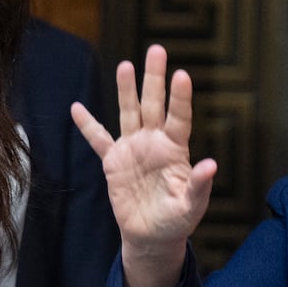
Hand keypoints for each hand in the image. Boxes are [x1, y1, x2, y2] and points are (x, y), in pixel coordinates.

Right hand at [71, 43, 215, 286]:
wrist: (151, 236)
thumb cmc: (177, 221)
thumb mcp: (191, 207)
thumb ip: (199, 186)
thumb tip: (211, 165)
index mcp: (175, 150)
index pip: (179, 118)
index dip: (180, 98)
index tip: (181, 75)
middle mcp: (154, 142)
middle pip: (154, 104)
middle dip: (154, 78)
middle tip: (156, 50)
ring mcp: (133, 149)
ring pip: (129, 113)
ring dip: (126, 90)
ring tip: (125, 65)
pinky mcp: (113, 162)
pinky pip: (98, 140)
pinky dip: (87, 125)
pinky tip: (76, 108)